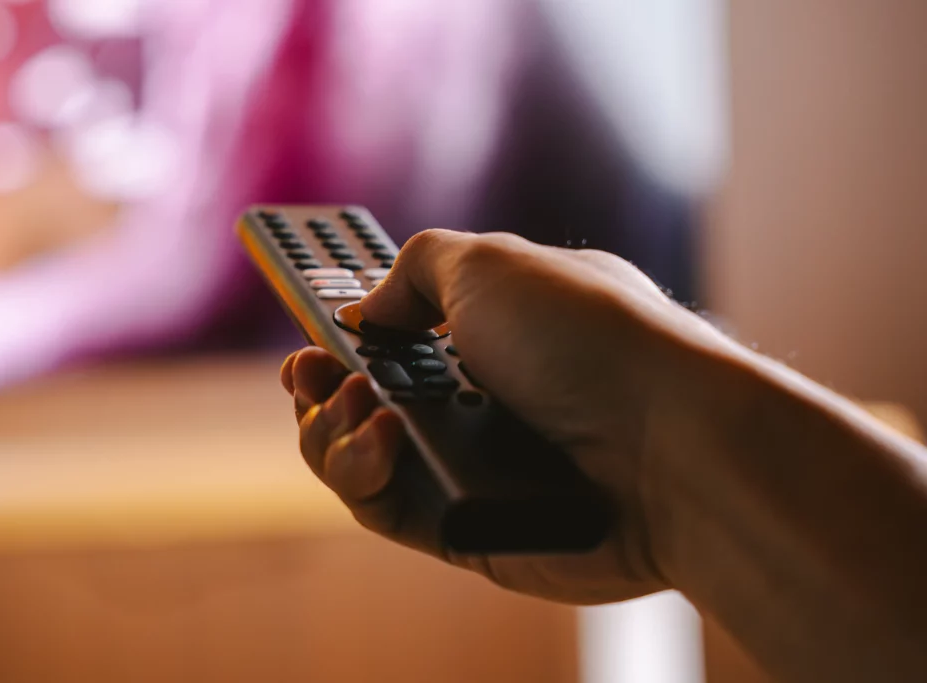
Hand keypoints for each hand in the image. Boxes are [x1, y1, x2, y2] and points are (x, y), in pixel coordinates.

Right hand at [281, 229, 733, 604]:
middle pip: (369, 397)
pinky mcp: (463, 528)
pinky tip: (375, 436)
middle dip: (321, 382)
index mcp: (495, 332)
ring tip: (344, 400)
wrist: (668, 444)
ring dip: (326, 425)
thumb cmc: (586, 337)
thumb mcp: (490, 263)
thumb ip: (413, 270)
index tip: (311, 322)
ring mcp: (471, 465)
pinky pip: (381, 504)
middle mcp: (481, 399)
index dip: (352, 328)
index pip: (405, 332)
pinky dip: (356, 468)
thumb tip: (367, 311)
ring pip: (361, 455)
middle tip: (305, 369)